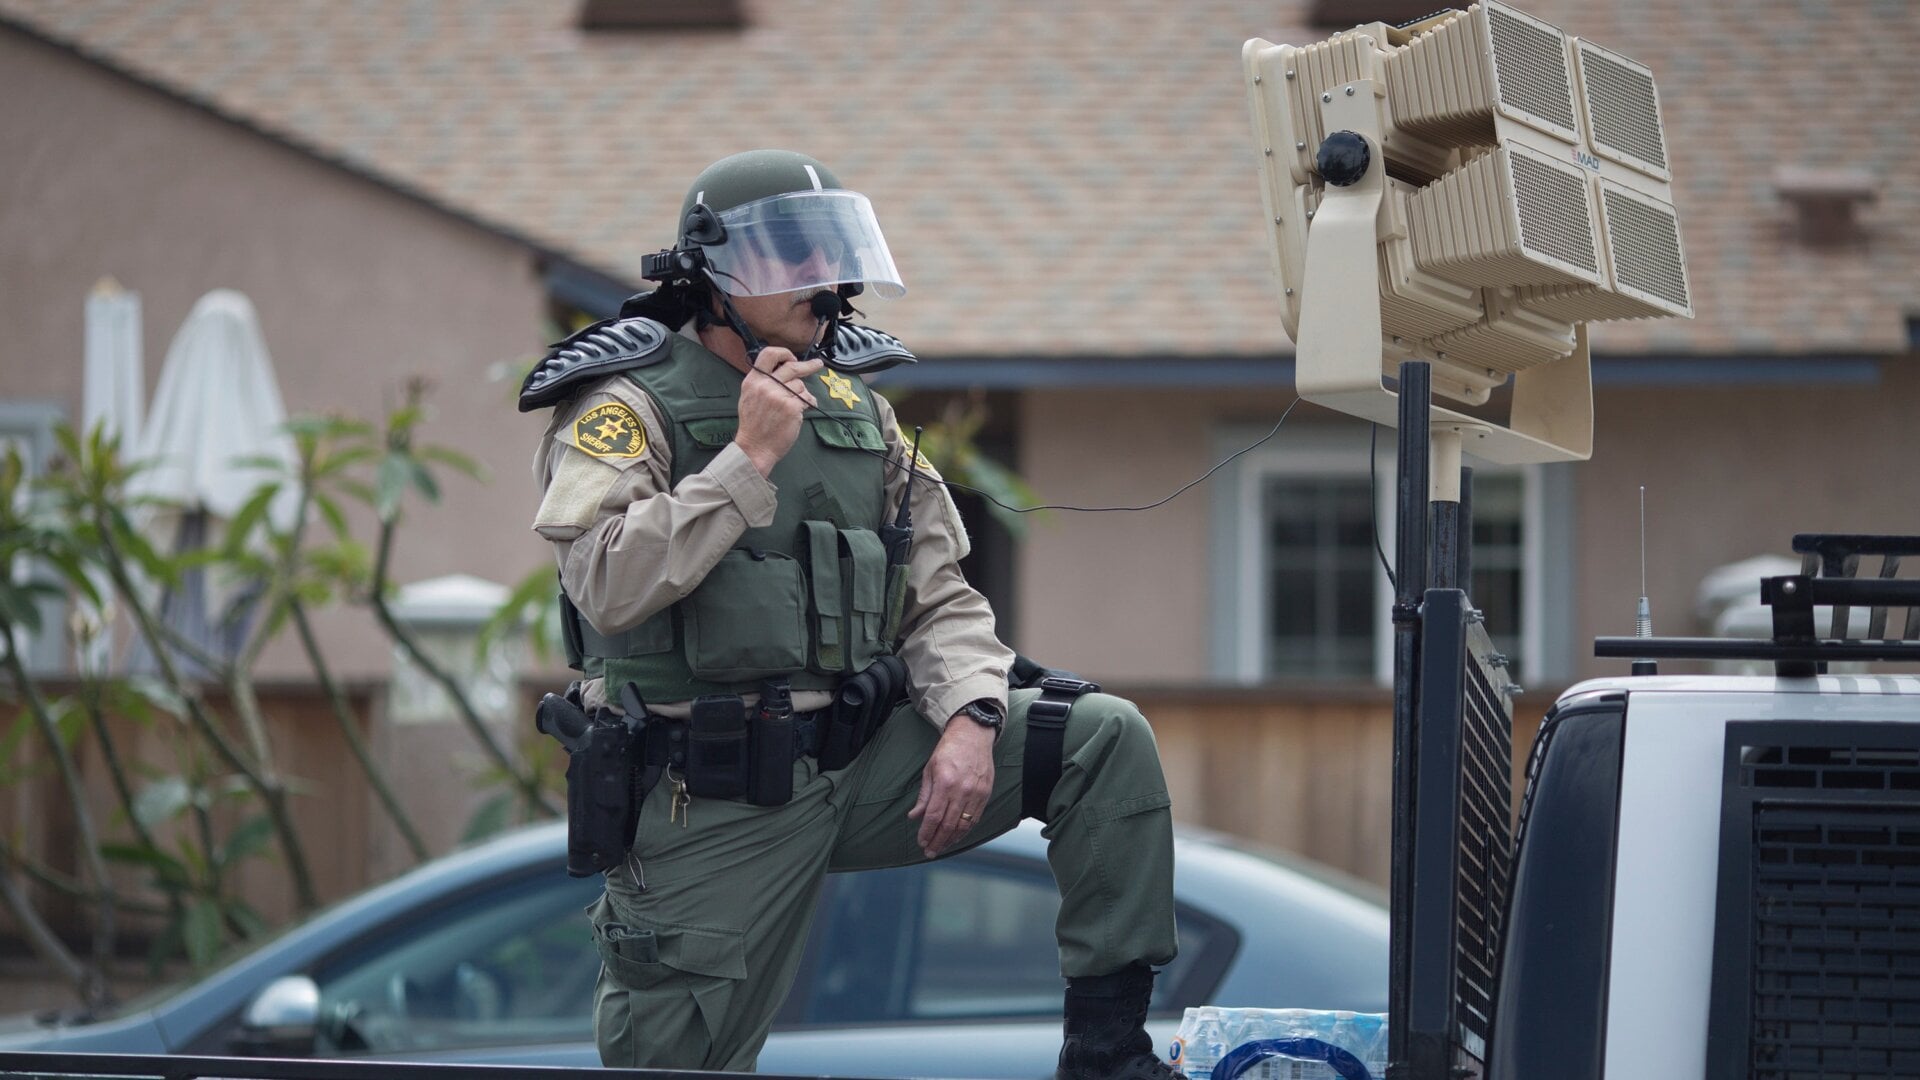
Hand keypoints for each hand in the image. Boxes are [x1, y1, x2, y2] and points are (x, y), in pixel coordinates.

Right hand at [734, 346, 823, 475]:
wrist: (755, 447)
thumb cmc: (754, 425)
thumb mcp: (749, 397)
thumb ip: (762, 382)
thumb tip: (782, 370)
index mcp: (753, 380)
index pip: (768, 354)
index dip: (784, 353)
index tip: (792, 358)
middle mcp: (766, 385)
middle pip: (792, 367)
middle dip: (808, 365)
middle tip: (818, 364)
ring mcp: (779, 395)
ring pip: (801, 385)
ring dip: (803, 394)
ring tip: (796, 406)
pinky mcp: (792, 406)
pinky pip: (806, 399)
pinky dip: (807, 404)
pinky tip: (801, 411)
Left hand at [908, 717, 995, 857]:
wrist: (973, 735)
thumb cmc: (948, 751)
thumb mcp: (930, 770)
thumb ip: (924, 796)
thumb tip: (914, 817)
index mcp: (944, 783)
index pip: (934, 816)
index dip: (927, 832)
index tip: (921, 842)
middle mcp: (961, 790)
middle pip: (948, 824)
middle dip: (937, 841)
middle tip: (930, 852)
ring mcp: (976, 793)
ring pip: (963, 825)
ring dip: (951, 840)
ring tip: (941, 847)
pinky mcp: (985, 793)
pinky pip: (975, 818)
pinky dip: (965, 831)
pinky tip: (956, 837)